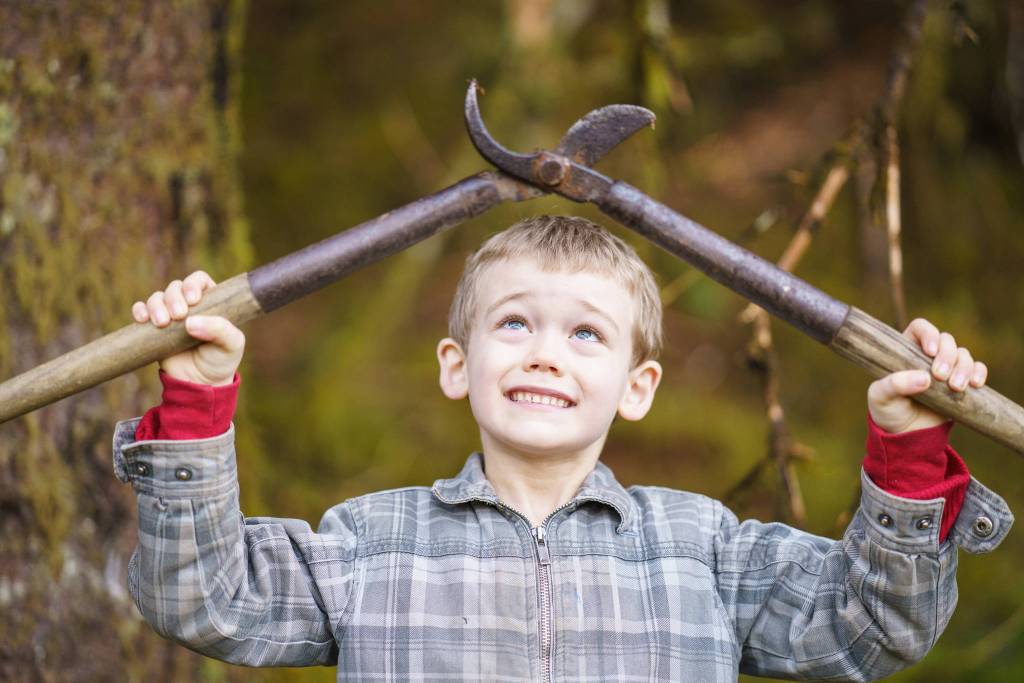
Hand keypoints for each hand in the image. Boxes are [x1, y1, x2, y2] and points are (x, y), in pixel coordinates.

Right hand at [131, 271, 244, 385]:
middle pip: (175, 286)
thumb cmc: (221, 360)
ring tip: (163, 323)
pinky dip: (139, 310)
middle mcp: (189, 305)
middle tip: (179, 316)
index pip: (199, 280)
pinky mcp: (154, 329)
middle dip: (174, 298)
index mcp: (211, 302)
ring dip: (156, 305)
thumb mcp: (231, 345)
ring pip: (157, 297)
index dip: (193, 284)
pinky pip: (141, 311)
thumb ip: (219, 330)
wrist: (200, 384)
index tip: (193, 300)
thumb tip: (189, 322)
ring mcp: (170, 316)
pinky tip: (143, 319)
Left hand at [867, 318, 987, 432]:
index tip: (931, 351)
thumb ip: (895, 385)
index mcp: (905, 350)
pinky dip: (979, 373)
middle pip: (946, 340)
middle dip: (948, 356)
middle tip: (940, 376)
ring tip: (955, 387)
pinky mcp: (961, 382)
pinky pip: (977, 369)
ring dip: (964, 368)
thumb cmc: (888, 410)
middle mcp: (927, 355)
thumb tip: (924, 379)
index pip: (920, 328)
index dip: (929, 334)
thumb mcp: (881, 397)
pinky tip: (975, 385)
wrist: (906, 434)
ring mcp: (946, 367)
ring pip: (963, 354)